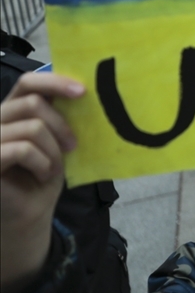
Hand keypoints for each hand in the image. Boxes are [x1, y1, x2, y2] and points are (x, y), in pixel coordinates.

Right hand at [0, 74, 82, 291]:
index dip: (55, 82)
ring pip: (32, 127)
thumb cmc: (43, 172)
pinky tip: (42, 174)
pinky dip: (41, 163)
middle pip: (32, 102)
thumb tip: (83, 90)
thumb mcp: (56, 139)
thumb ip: (59, 115)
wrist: (29, 211)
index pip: (28, 81)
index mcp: (13, 109)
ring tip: (52, 167)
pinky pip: (22, 149)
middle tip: (73, 145)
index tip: (82, 92)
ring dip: (52, 150)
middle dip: (60, 124)